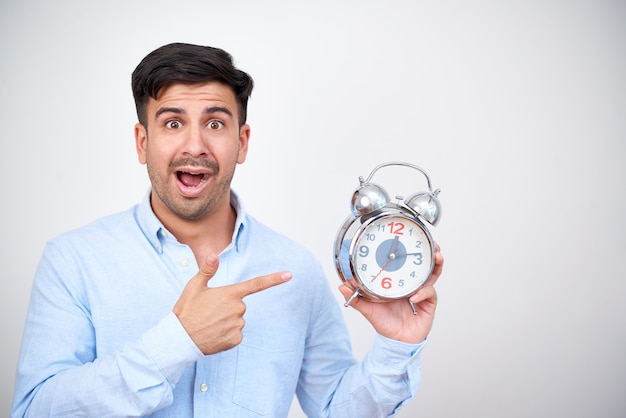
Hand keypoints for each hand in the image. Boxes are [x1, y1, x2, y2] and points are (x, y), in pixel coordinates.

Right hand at [173, 254, 291, 353]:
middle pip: (240, 305)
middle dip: (228, 306)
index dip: (275, 279)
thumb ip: (208, 270)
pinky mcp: (236, 339)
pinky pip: (235, 333)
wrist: (180, 339)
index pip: (257, 283)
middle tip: (209, 311)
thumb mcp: (194, 287)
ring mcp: (238, 325)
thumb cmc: (186, 310)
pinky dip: (226, 333)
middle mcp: (238, 309)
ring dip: (226, 321)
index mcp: (231, 293)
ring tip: (209, 323)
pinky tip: (213, 334)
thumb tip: (214, 254)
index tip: (289, 275)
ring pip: (237, 319)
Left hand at [339, 243, 443, 343]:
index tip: (409, 237)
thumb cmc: (385, 323)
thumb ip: (356, 297)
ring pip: (433, 274)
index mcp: (399, 281)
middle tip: (432, 244)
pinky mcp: (428, 303)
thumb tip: (342, 287)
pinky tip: (415, 296)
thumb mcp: (368, 308)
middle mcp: (412, 284)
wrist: (396, 341)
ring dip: (436, 264)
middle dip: (430, 251)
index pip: (405, 262)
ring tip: (437, 256)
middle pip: (425, 263)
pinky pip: (430, 293)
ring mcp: (422, 292)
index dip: (410, 249)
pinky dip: (424, 292)